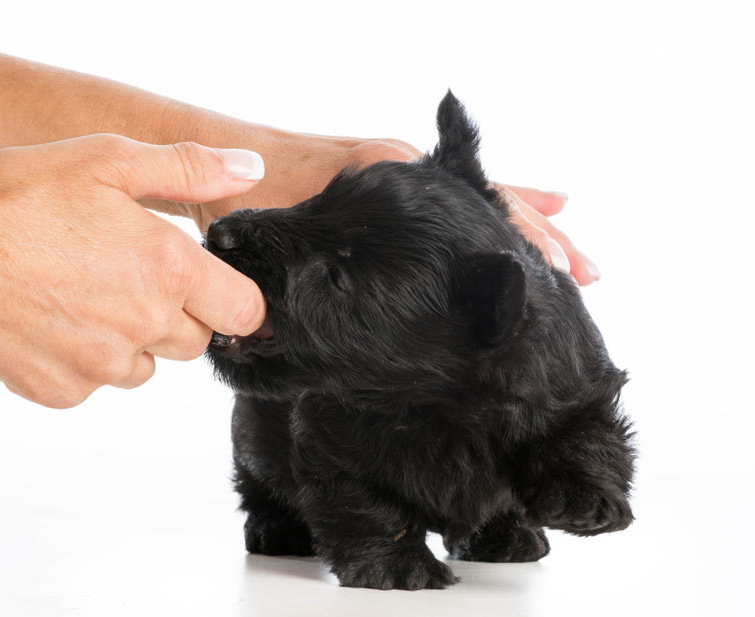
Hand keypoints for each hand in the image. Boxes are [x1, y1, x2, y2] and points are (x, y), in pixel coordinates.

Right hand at [0, 135, 265, 407]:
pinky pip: (97, 382)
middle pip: (197, 340)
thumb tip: (250, 170)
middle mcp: (146, 325)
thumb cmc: (17, 198)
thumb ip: (189, 168)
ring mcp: (104, 366)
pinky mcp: (64, 391)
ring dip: (133, 339)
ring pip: (147, 365)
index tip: (211, 285)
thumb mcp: (108, 159)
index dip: (235, 298)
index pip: (245, 311)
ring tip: (85, 294)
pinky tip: (54, 319)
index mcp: (169, 270)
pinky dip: (85, 358)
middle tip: (129, 275)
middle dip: (178, 313)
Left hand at [154, 126, 596, 284]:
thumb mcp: (279, 228)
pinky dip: (481, 210)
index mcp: (390, 168)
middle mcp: (404, 166)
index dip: (521, 236)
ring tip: (565, 258)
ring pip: (474, 199)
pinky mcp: (386, 182)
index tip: (560, 270)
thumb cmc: (245, 195)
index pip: (474, 200)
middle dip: (539, 236)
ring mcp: (399, 172)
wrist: (219, 164)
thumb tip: (316, 325)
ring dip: (520, 225)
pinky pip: (446, 197)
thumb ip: (305, 259)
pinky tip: (499, 224)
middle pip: (490, 199)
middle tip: (586, 272)